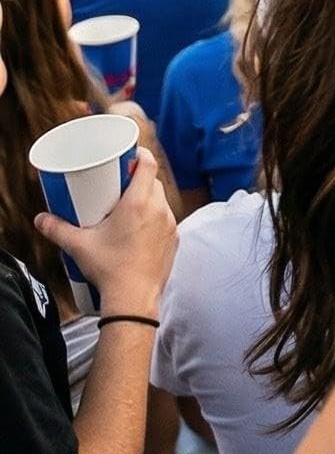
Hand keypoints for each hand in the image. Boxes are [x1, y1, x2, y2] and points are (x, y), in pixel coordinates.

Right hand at [36, 147, 175, 312]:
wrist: (133, 298)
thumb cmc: (109, 268)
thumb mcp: (79, 246)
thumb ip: (58, 229)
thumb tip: (41, 219)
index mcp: (139, 202)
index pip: (148, 164)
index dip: (140, 155)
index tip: (129, 155)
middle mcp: (159, 208)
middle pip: (153, 181)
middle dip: (138, 179)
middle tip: (119, 185)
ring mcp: (170, 223)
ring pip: (161, 200)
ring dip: (147, 199)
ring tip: (127, 208)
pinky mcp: (174, 238)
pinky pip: (166, 219)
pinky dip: (154, 218)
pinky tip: (139, 229)